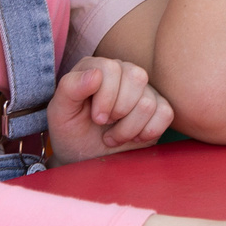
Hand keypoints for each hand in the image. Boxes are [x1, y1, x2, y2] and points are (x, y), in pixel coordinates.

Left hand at [47, 57, 173, 161]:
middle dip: (118, 111)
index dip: (105, 96)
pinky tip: (134, 137)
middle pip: (136, 78)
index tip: (95, 118)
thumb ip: (70, 88)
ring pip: (148, 102)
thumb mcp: (60, 112)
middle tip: (104, 124)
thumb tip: (96, 74)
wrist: (85, 158)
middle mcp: (124, 72)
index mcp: (98, 67)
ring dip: (128, 129)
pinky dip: (147, 132)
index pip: (112, 68)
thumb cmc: (71, 132)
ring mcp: (145, 90)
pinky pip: (165, 114)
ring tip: (113, 136)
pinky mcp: (160, 108)